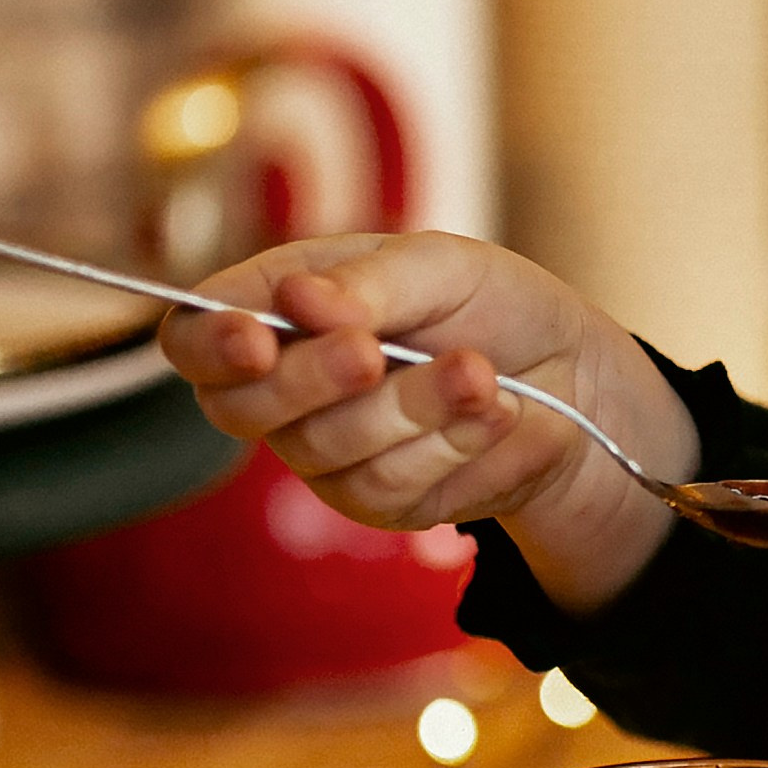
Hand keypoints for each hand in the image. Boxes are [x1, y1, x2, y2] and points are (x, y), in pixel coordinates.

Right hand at [155, 230, 698, 609]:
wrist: (574, 375)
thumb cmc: (491, 304)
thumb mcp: (443, 264)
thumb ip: (370, 280)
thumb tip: (301, 302)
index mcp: (281, 311)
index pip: (193, 340)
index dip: (209, 344)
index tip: (255, 339)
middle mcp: (286, 391)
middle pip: (243, 408)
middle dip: (315, 379)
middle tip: (374, 351)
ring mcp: (328, 456)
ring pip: (333, 450)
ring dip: (416, 407)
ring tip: (481, 371)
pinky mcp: (383, 503)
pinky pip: (396, 488)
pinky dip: (457, 445)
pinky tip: (503, 414)